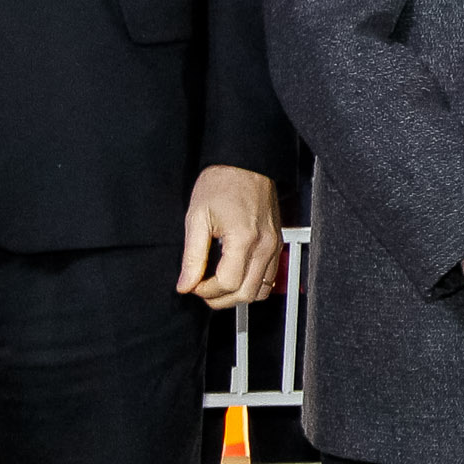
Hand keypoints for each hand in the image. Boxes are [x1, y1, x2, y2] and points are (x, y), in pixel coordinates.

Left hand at [176, 165, 281, 309]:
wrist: (246, 165)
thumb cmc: (222, 183)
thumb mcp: (197, 217)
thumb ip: (192, 256)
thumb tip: (186, 284)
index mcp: (244, 239)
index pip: (227, 283)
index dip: (206, 290)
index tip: (193, 283)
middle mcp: (264, 246)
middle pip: (245, 294)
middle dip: (220, 298)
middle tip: (201, 288)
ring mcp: (274, 246)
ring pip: (260, 291)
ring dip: (237, 295)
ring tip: (218, 284)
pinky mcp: (277, 245)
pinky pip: (269, 279)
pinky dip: (251, 285)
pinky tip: (235, 276)